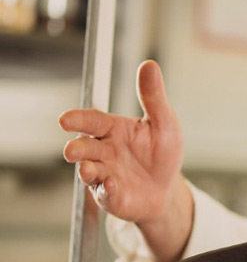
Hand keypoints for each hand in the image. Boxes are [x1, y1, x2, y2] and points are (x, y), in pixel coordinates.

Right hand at [59, 60, 192, 261]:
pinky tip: (114, 186)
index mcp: (113, 130)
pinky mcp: (111, 196)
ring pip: (88, 172)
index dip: (77, 120)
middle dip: (75, 148)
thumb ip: (153, 97)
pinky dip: (109, 190)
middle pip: (83, 147)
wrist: (166, 188)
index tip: (64, 119)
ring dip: (87, 171)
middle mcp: (103, 151)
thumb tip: (149, 65)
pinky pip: (106, 194)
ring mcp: (104, 175)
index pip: (91, 121)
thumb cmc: (162, 152)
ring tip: (88, 170)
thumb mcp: (164, 123)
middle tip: (71, 150)